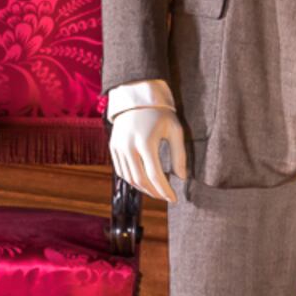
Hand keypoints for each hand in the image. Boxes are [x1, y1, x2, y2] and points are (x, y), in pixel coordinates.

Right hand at [106, 79, 185, 204]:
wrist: (136, 97)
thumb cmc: (160, 113)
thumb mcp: (175, 130)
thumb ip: (179, 154)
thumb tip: (181, 178)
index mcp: (146, 142)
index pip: (155, 175)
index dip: (165, 190)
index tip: (173, 199)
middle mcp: (129, 147)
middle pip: (141, 180)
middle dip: (154, 193)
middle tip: (165, 197)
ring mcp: (118, 147)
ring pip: (129, 178)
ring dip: (143, 189)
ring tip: (155, 191)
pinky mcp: (113, 147)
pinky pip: (121, 171)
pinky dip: (132, 180)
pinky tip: (143, 182)